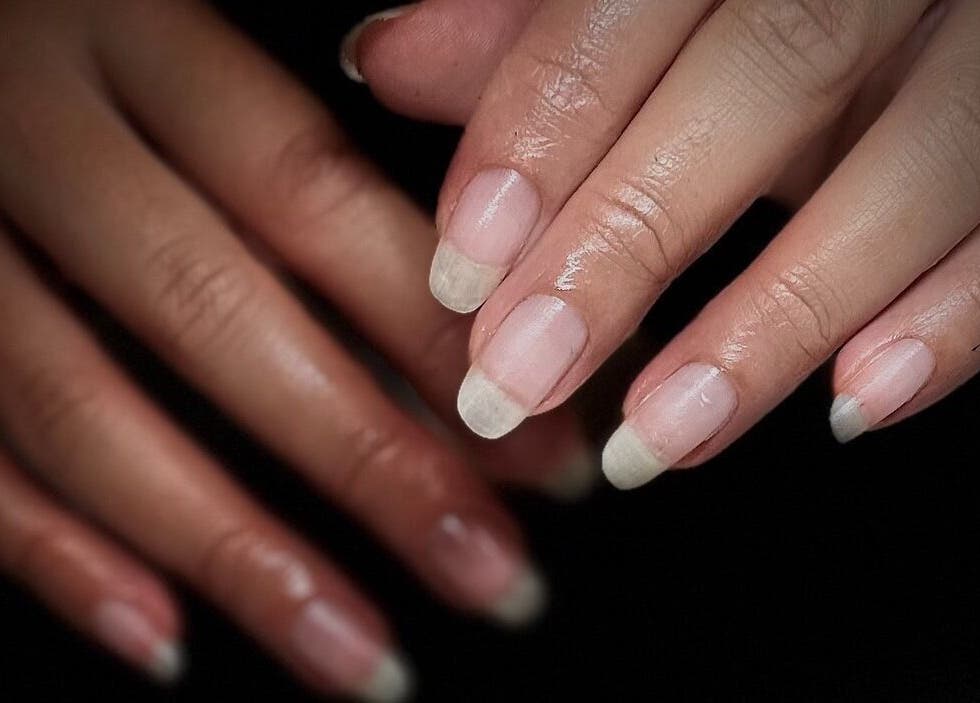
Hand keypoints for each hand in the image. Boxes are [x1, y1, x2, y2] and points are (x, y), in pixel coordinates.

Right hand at [0, 1, 593, 697]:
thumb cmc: (92, 36)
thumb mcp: (191, 44)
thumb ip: (310, 169)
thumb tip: (450, 344)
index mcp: (136, 36)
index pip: (312, 196)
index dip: (434, 330)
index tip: (543, 443)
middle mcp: (35, 130)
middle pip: (216, 317)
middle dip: (371, 467)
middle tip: (494, 576)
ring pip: (84, 411)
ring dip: (238, 556)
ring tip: (369, 658)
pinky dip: (61, 558)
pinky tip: (169, 641)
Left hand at [348, 0, 979, 486]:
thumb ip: (533, 28)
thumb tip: (390, 56)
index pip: (626, 5)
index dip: (540, 135)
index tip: (464, 270)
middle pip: (761, 82)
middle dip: (627, 242)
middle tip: (519, 377)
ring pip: (911, 167)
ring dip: (775, 319)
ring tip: (655, 437)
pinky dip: (952, 319)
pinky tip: (854, 403)